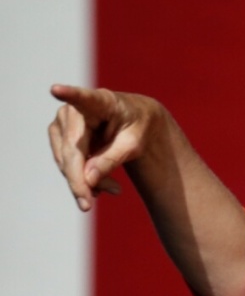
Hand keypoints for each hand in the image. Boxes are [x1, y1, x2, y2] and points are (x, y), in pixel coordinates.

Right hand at [48, 85, 163, 210]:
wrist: (133, 120)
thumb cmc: (137, 126)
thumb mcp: (134, 144)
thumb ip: (112, 159)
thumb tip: (88, 179)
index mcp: (102, 101)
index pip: (84, 98)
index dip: (70, 94)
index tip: (56, 90)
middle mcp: (75, 109)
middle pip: (71, 151)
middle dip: (79, 181)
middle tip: (88, 206)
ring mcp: (62, 122)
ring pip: (67, 161)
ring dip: (86, 181)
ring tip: (115, 189)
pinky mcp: (58, 135)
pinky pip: (67, 163)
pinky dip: (83, 178)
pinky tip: (102, 187)